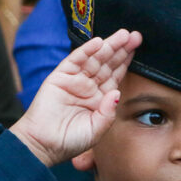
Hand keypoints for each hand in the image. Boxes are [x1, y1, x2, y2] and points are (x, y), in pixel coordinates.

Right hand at [9, 29, 142, 166]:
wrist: (43, 145)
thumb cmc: (70, 141)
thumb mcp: (96, 130)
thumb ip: (108, 113)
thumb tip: (117, 92)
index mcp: (99, 98)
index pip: (115, 75)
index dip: (126, 61)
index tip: (137, 48)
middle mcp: (88, 87)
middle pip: (107, 63)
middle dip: (121, 49)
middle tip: (135, 35)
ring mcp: (74, 80)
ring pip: (94, 59)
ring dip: (108, 46)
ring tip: (123, 34)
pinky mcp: (60, 77)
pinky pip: (75, 60)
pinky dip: (86, 50)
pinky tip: (98, 42)